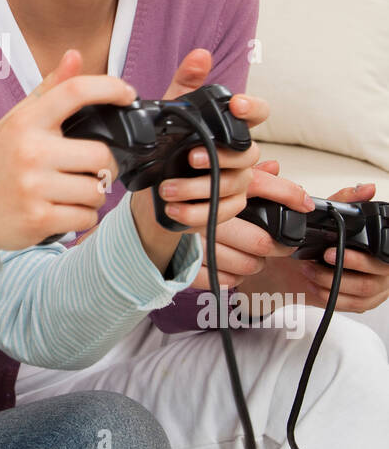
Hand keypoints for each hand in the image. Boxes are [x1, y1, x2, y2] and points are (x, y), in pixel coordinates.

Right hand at [0, 48, 135, 258]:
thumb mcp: (17, 120)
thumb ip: (49, 90)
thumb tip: (75, 55)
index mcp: (27, 122)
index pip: (75, 91)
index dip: (109, 87)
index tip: (128, 94)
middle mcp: (30, 152)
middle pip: (101, 155)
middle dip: (106, 167)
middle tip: (94, 170)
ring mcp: (33, 188)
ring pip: (97, 191)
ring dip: (95, 195)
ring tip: (75, 192)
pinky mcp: (38, 220)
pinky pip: (86, 218)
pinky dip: (83, 217)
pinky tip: (65, 210)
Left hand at [130, 49, 262, 249]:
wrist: (153, 191)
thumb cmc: (167, 148)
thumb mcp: (170, 114)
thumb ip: (185, 85)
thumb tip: (200, 56)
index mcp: (229, 129)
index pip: (258, 113)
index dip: (252, 108)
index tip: (236, 105)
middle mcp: (239, 155)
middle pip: (248, 154)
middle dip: (219, 157)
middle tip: (189, 157)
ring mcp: (236, 183)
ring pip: (232, 186)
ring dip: (196, 189)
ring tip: (167, 188)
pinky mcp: (227, 208)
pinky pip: (220, 212)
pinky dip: (193, 212)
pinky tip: (173, 208)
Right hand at [188, 158, 315, 290]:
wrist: (144, 214)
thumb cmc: (182, 192)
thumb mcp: (211, 174)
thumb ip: (245, 174)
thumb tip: (275, 168)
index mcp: (218, 188)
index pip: (262, 190)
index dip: (290, 197)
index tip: (304, 206)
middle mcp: (209, 213)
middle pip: (260, 241)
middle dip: (273, 247)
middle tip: (273, 245)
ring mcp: (198, 240)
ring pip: (244, 265)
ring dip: (251, 265)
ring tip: (250, 259)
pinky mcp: (187, 263)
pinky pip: (222, 280)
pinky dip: (230, 279)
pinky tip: (230, 271)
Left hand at [292, 180, 388, 313]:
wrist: (306, 261)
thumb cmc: (326, 239)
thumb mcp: (335, 215)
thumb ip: (348, 201)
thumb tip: (367, 188)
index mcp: (383, 250)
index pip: (381, 258)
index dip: (359, 259)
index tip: (331, 253)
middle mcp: (383, 271)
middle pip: (370, 280)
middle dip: (341, 270)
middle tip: (321, 259)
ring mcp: (376, 289)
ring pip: (360, 294)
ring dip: (330, 283)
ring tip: (310, 270)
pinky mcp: (363, 302)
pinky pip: (351, 306)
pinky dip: (330, 296)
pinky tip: (315, 285)